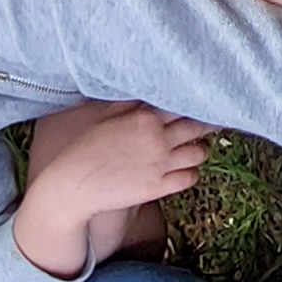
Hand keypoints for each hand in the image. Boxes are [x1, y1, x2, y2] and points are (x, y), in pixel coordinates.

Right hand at [14, 101, 212, 275]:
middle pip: (198, 127)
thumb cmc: (84, 149)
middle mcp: (158, 138)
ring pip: (199, 153)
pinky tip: (182, 169)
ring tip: (192, 148)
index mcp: (145, 117)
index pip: (183, 105)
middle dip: (205, 125)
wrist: (72, 185)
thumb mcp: (106, 117)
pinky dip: (191, 173)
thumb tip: (147, 94)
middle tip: (209, 124)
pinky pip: (190, 177)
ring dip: (199, 150)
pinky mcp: (159, 187)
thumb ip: (131, 105)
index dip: (194, 104)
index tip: (202, 103)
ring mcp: (160, 164)